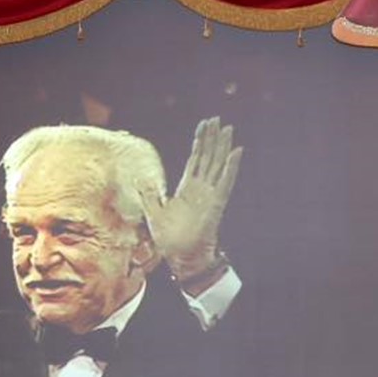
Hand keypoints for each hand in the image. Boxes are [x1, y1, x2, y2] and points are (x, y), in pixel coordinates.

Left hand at [140, 116, 242, 291]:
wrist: (181, 257)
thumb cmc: (170, 239)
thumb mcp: (154, 213)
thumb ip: (150, 195)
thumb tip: (140, 181)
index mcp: (187, 188)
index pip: (196, 159)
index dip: (200, 141)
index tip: (205, 125)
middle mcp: (201, 188)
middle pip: (209, 157)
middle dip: (213, 138)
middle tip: (218, 118)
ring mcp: (210, 194)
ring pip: (218, 165)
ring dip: (223, 147)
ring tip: (229, 129)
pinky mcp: (216, 203)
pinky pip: (225, 182)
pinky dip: (231, 167)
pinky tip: (236, 152)